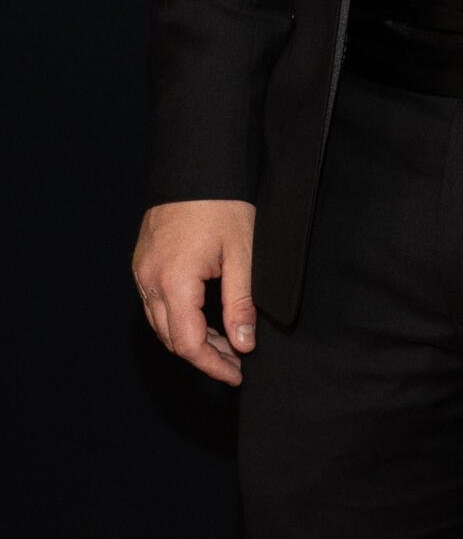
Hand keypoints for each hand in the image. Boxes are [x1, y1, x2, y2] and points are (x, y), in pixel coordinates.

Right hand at [131, 199, 256, 386]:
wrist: (197, 163)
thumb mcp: (242, 254)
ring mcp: (142, 270)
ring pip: (161, 324)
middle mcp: (149, 279)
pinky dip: (179, 318)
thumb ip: (240, 303)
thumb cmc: (222, 203)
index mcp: (174, 280)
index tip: (236, 374)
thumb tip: (244, 344)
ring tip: (226, 341)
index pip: (188, 343)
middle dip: (204, 355)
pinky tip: (205, 316)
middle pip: (171, 339)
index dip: (212, 365)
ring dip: (191, 338)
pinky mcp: (143, 262)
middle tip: (237, 360)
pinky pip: (156, 303)